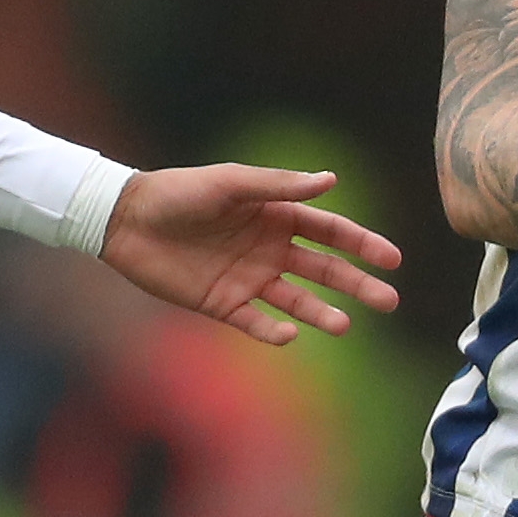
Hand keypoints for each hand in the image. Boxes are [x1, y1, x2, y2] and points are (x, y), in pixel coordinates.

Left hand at [100, 166, 402, 346]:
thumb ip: (279, 186)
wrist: (125, 220)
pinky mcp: (222, 304)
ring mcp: (248, 279)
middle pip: (324, 270)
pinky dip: (272, 331)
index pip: (330, 232)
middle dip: (357, 284)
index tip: (392, 259)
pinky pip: (255, 322)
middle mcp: (269, 249)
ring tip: (345, 325)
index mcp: (275, 215)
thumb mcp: (230, 183)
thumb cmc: (178, 192)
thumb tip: (330, 181)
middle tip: (389, 300)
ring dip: (321, 312)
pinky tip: (288, 335)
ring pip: (296, 301)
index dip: (362, 244)